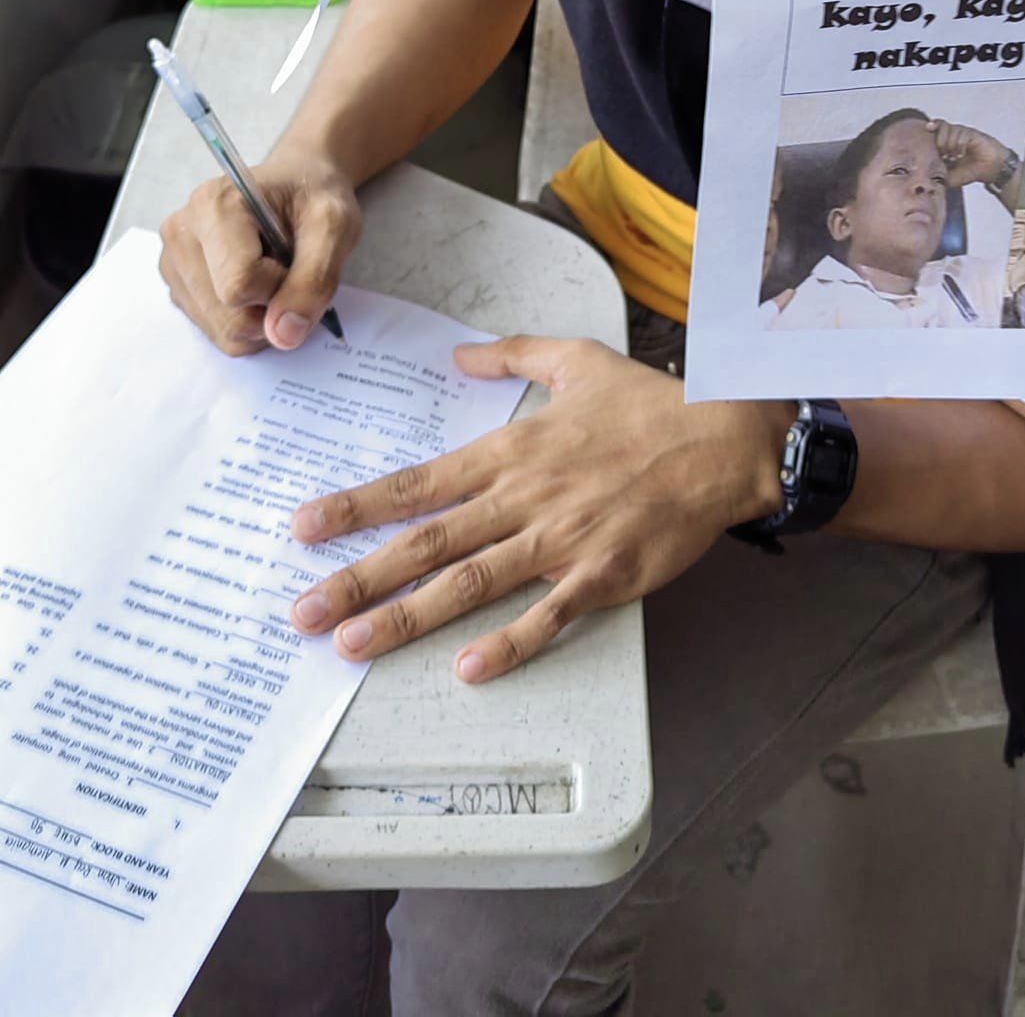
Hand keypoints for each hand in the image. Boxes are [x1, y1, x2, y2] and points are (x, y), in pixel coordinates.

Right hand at [158, 149, 361, 355]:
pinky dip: (247, 319)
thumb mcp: (334, 226)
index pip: (239, 286)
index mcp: (213, 205)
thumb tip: (283, 336)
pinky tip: (257, 283)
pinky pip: (216, 330)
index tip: (298, 259)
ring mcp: (173, 262)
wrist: (297, 183)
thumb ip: (315, 280)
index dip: (282, 289)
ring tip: (274, 271)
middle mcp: (181, 233)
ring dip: (262, 316)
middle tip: (290, 269)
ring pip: (222, 330)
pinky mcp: (178, 285)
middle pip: (228, 317)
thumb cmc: (314, 195)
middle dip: (273, 308)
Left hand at [287, 337, 787, 678]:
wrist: (722, 439)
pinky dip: (508, 643)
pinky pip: (546, 616)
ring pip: (470, 583)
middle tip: (302, 610)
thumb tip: (459, 355)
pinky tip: (468, 668)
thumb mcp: (576, 359)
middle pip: (427, 542)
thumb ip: (511, 355)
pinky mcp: (601, 576)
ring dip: (406, 616)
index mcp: (511, 450)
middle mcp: (524, 497)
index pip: (418, 483)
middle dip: (358, 577)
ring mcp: (561, 540)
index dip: (357, 507)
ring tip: (353, 644)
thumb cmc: (650, 403)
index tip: (305, 527)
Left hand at [927, 119, 1009, 187]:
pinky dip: (959, 144)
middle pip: (939, 126)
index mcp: (945, 143)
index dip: (928, 132)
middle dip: (938, 141)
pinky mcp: (972, 134)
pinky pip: (961, 133)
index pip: (933, 131)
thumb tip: (925, 179)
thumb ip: (938, 176)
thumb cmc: (971, 172)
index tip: (924, 136)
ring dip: (949, 144)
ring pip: (949, 129)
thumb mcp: (950, 178)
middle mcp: (953, 136)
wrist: (991, 171)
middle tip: (944, 155)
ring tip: (954, 156)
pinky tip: (962, 153)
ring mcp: (963, 133)